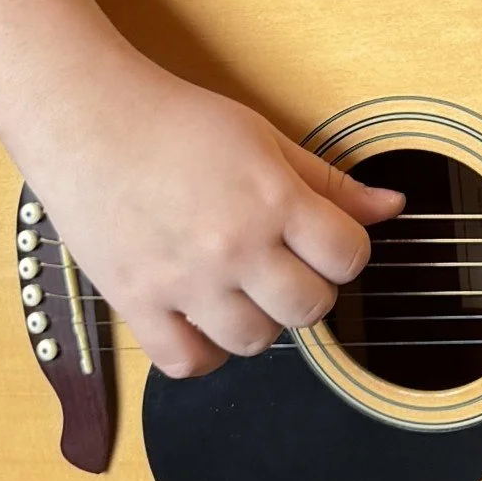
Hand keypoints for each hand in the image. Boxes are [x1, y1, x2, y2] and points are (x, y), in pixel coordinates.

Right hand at [10, 60, 402, 378]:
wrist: (88, 118)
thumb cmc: (176, 120)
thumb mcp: (264, 137)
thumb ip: (328, 181)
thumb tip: (392, 207)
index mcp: (272, 199)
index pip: (348, 256)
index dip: (346, 251)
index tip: (325, 240)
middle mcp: (233, 246)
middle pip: (309, 308)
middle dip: (309, 288)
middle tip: (285, 265)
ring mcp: (184, 280)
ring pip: (254, 341)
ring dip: (260, 320)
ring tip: (243, 287)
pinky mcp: (136, 302)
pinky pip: (186, 363)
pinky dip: (204, 352)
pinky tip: (204, 320)